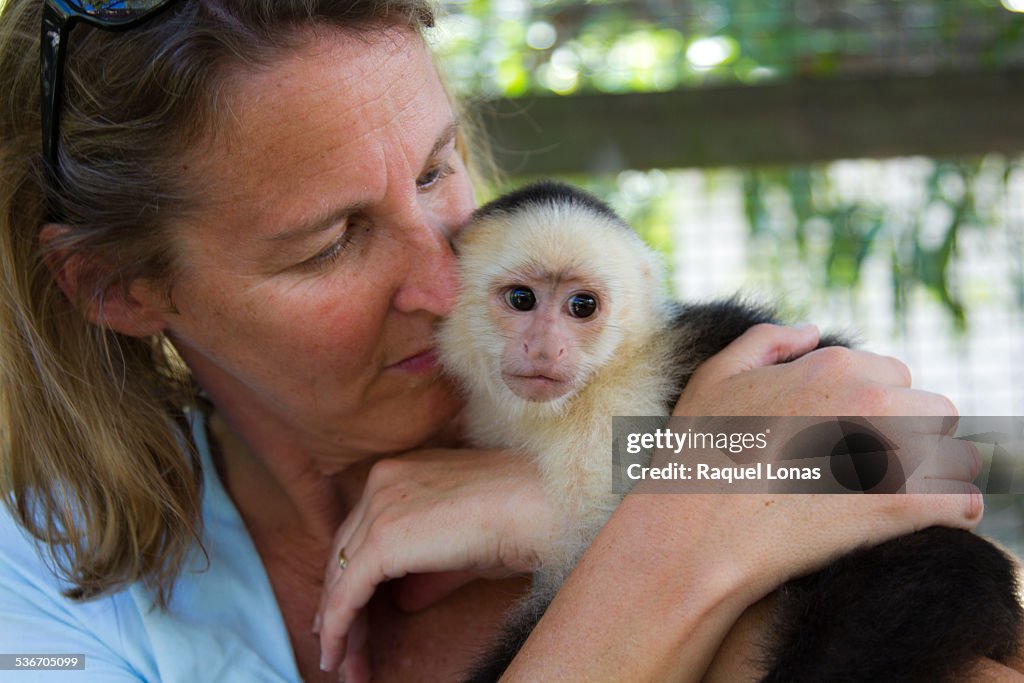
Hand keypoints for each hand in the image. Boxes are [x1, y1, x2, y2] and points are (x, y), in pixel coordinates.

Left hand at [315, 448, 557, 678]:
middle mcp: (383, 481)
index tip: (351, 615)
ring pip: (342, 576)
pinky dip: (339, 627)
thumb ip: (428, 570)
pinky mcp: (383, 540)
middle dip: (342, 605)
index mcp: (402, 472)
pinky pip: (347, 593)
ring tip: (342, 666)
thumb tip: (406, 600)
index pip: (362, 532)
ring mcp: (380, 507)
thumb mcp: (463, 546)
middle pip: (345, 553)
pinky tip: (340, 656)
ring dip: (340, 626)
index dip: (353, 577)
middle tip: (342, 649)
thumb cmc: (519, 520)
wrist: (539, 505)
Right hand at [668, 323, 980, 583]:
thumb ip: (765, 340)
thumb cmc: (698, 455)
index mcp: (832, 366)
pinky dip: (953, 512)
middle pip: (932, 410)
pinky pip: (962, 502)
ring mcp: (890, 451)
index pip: (894, 376)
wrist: (697, 533)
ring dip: (938, 473)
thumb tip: (811, 330)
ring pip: (955, 454)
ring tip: (903, 496)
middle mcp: (870, 399)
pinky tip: (926, 521)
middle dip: (913, 435)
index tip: (854, 438)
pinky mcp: (902, 505)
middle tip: (877, 469)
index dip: (876, 407)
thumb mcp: (715, 377)